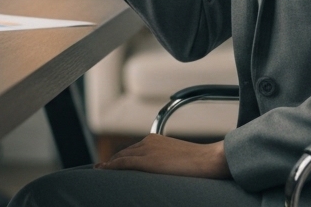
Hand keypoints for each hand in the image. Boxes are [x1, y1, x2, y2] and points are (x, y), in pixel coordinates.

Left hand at [96, 135, 230, 179]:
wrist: (209, 160)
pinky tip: (104, 170)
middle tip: (102, 168)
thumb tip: (163, 170)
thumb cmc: (201, 163)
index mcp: (156, 140)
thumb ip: (166, 161)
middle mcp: (149, 142)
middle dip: (113, 161)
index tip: (112, 163)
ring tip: (101, 170)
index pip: (133, 149)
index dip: (121, 157)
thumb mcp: (179, 159)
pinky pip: (124, 163)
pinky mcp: (147, 161)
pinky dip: (112, 166)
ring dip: (111, 164)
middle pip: (125, 152)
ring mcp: (147, 150)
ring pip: (122, 157)